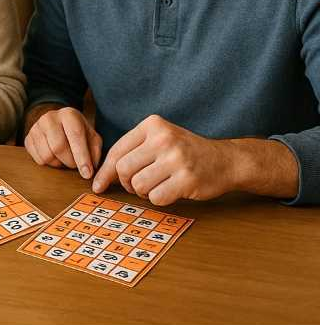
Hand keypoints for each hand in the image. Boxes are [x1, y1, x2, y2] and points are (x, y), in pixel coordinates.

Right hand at [24, 106, 101, 179]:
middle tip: (75, 164)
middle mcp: (49, 118)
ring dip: (59, 164)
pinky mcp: (28, 138)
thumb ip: (94, 151)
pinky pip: (38, 159)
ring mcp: (36, 127)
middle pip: (58, 147)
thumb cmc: (77, 132)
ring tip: (64, 159)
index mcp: (69, 114)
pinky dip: (49, 164)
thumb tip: (90, 169)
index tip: (87, 174)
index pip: (75, 136)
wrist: (58, 123)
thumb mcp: (91, 136)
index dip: (82, 157)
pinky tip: (54, 157)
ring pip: (47, 156)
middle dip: (70, 162)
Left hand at [93, 115, 233, 204]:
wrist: (226, 160)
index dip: (105, 172)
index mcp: (153, 125)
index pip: (117, 151)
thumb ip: (133, 151)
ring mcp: (176, 159)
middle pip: (123, 169)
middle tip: (137, 186)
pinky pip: (156, 197)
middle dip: (126, 183)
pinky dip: (158, 200)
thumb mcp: (160, 139)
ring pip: (138, 185)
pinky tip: (170, 191)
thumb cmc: (185, 152)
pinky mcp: (187, 179)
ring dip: (143, 193)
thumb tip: (100, 177)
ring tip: (156, 186)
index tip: (98, 185)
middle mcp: (163, 139)